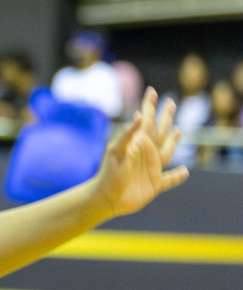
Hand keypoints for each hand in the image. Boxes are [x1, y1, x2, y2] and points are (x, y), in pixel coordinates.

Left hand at [91, 88, 188, 218]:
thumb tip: (139, 115)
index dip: (150, 106)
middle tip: (171, 103)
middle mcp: (147, 153)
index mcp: (139, 143)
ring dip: (173, 141)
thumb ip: (128, 134)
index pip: (147, 120)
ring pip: (167, 152)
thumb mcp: (117, 151)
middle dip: (165, 117)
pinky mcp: (155, 184)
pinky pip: (169, 180)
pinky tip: (185, 172)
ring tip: (178, 132)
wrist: (106, 198)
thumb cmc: (109, 174)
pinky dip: (177, 176)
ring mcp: (151, 168)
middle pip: (160, 131)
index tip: (151, 91)